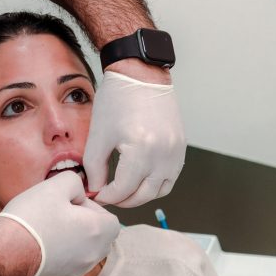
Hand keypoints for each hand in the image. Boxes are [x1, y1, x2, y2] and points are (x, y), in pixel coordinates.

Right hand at [0, 171, 119, 275]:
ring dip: (71, 238)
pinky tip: (39, 243)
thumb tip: (78, 192)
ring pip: (83, 250)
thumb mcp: (55, 185)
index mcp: (97, 232)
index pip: (111, 219)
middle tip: (58, 213)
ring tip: (47, 228)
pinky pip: (68, 262)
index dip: (92, 207)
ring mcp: (77, 271)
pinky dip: (60, 252)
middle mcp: (92, 255)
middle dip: (83, 223)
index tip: (71, 202)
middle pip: (99, 236)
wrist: (5, 253)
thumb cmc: (31, 219)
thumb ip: (75, 181)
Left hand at [83, 70, 185, 206]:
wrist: (140, 75)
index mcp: (141, 150)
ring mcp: (176, 151)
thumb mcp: (99, 135)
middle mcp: (163, 154)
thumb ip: (94, 167)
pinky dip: (156, 183)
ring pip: (161, 190)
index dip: (107, 196)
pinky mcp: (180, 147)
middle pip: (144, 194)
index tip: (96, 195)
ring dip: (142, 195)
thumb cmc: (117, 100)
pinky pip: (170, 176)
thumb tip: (96, 188)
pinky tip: (140, 179)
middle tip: (108, 197)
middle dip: (123, 200)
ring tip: (124, 191)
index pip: (124, 189)